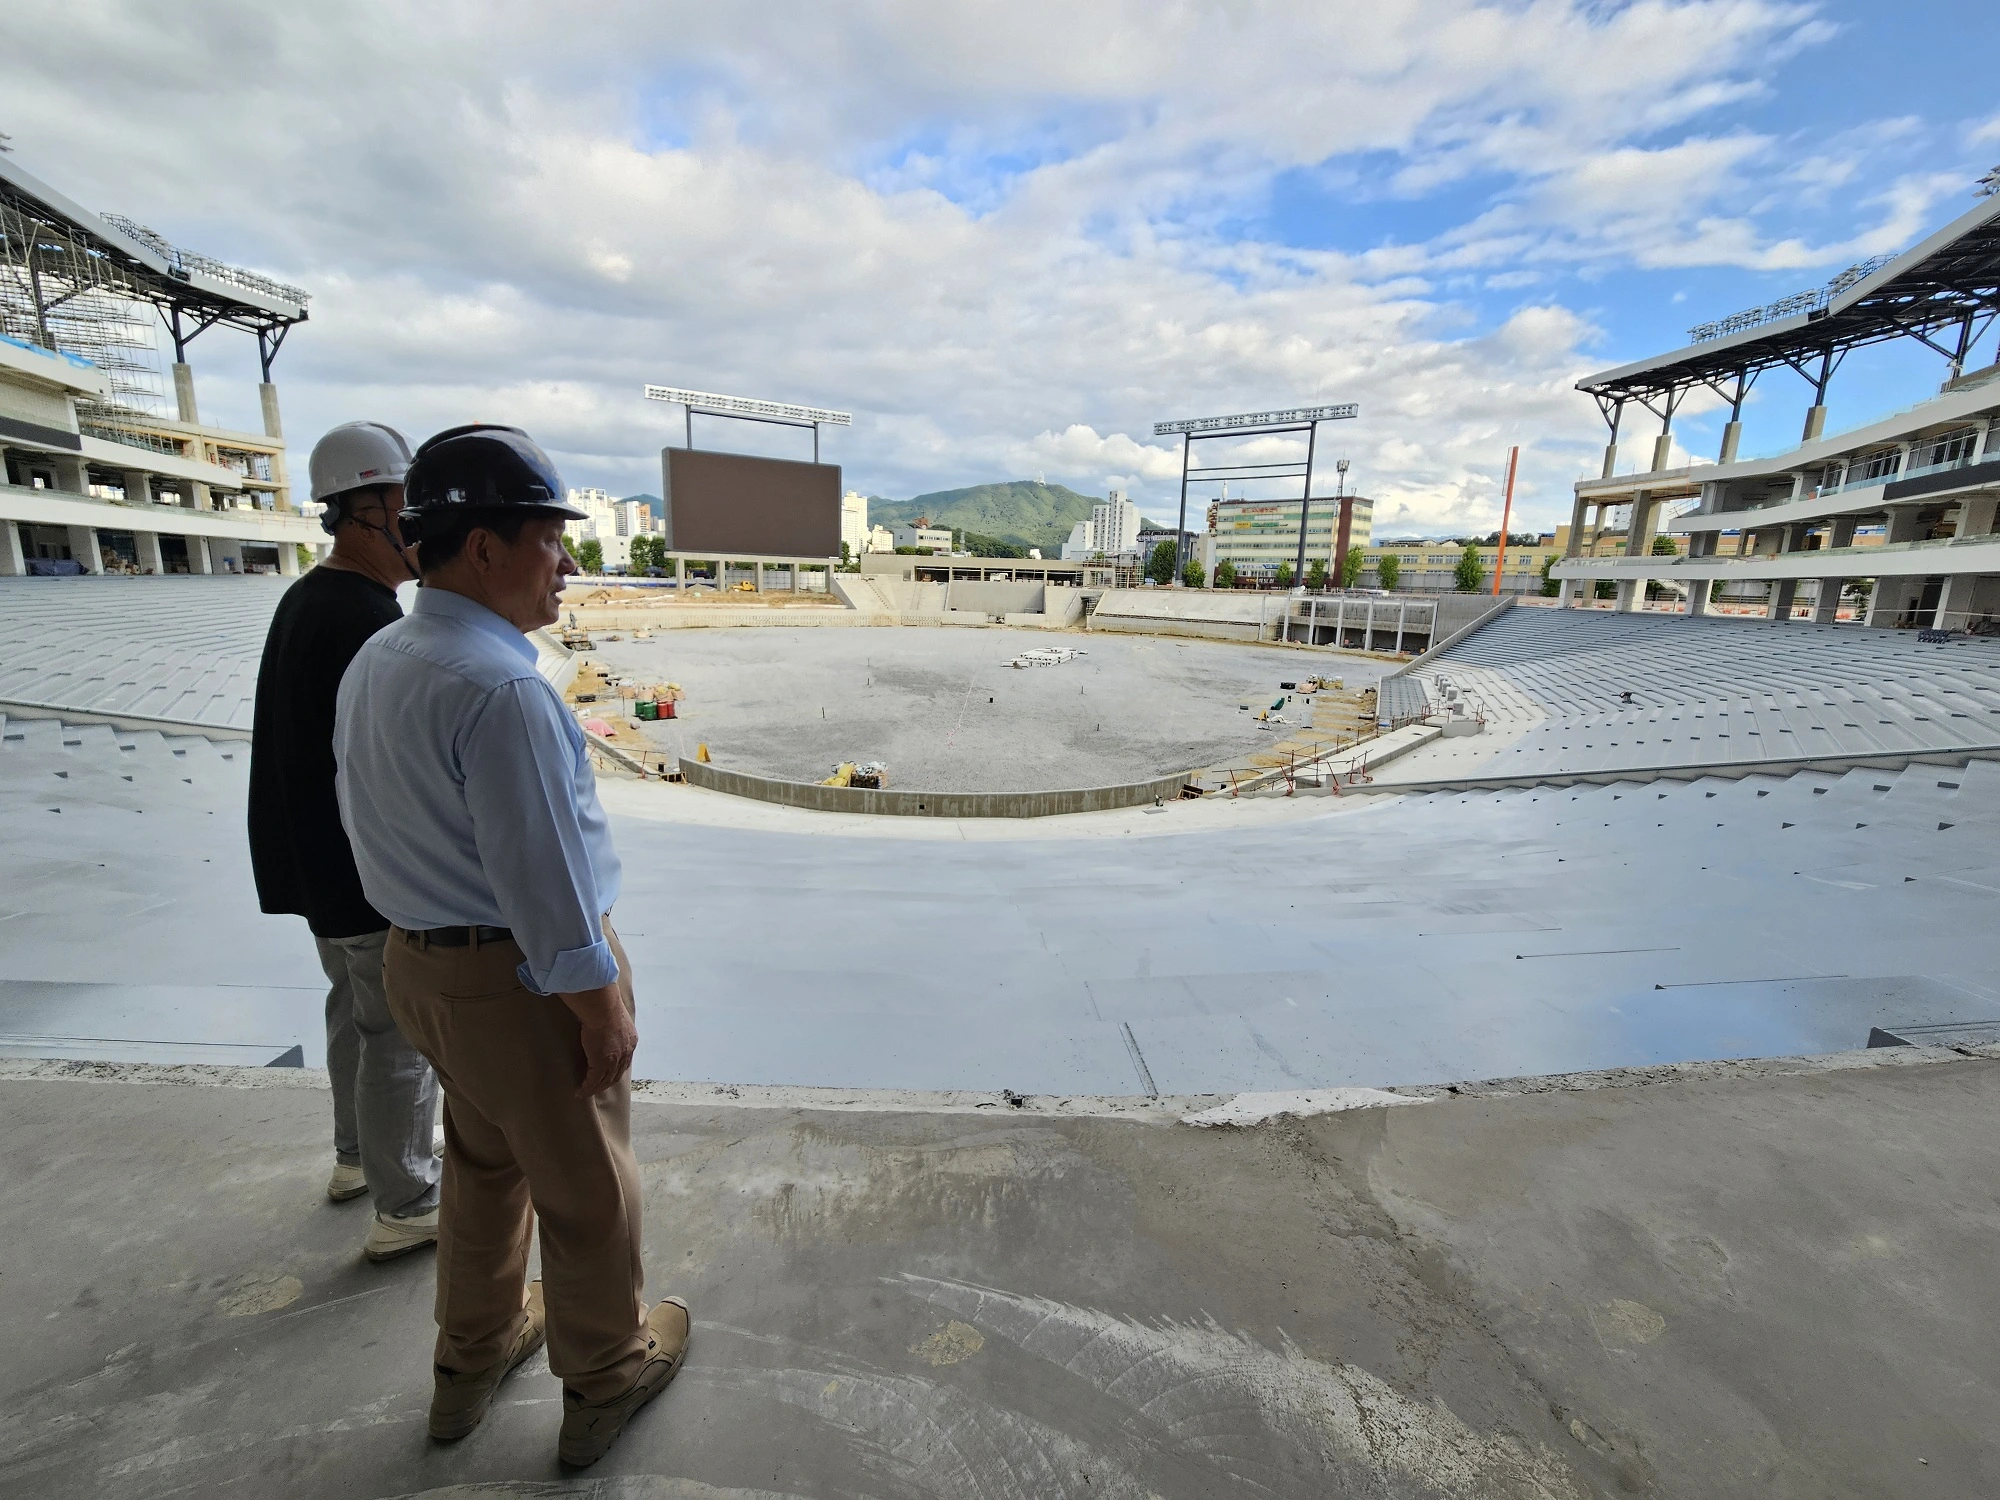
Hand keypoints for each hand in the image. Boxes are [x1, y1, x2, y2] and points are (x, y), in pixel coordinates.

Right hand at [560, 982, 635, 1096]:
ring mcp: (615, 1059)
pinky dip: (587, 1088)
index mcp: (631, 1041)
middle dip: (605, 1083)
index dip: (615, 1069)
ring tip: (585, 1092)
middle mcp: (626, 1052)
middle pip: (617, 1074)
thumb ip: (612, 1023)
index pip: (624, 1061)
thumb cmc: (605, 1004)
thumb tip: (603, 1020)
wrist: (603, 1007)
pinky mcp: (601, 1063)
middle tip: (595, 1087)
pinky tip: (580, 1091)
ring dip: (595, 1088)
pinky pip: (594, 1081)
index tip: (607, 1074)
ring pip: (605, 1080)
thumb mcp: (615, 1015)